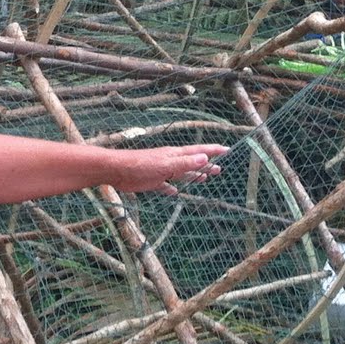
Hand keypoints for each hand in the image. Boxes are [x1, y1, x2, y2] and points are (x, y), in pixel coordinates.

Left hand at [107, 143, 230, 194]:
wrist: (117, 170)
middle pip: (193, 163)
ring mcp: (162, 171)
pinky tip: (175, 192)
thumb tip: (205, 158)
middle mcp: (171, 161)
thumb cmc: (140, 165)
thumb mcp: (166, 165)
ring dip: (193, 175)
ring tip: (205, 178)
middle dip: (207, 165)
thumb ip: (185, 163)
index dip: (213, 150)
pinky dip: (172, 188)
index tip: (227, 150)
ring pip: (181, 173)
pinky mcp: (152, 181)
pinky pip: (165, 185)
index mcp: (176, 155)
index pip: (199, 151)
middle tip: (220, 168)